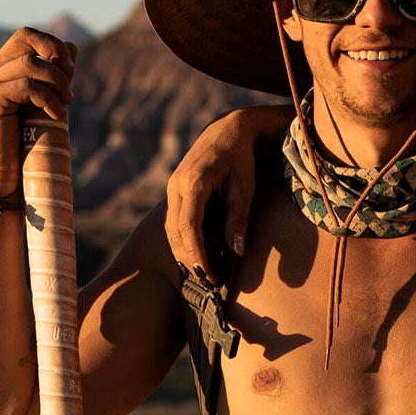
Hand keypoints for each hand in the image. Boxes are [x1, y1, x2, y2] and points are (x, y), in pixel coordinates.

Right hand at [0, 27, 77, 190]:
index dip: (53, 45)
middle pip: (27, 37)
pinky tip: (57, 116)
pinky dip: (48, 99)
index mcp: (1, 66)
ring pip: (31, 63)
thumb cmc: (24, 140)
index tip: (70, 70)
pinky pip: (27, 86)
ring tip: (67, 104)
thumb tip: (72, 46)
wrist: (3, 174)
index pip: (28, 35)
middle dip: (57, 57)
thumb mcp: (44, 100)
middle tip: (69, 87)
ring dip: (57, 82)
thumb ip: (55, 74)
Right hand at [164, 106, 290, 277]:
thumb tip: (237, 250)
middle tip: (207, 284)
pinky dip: (181, 243)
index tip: (208, 276)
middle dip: (189, 260)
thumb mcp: (244, 187)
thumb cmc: (240, 158)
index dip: (196, 255)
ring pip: (171, 230)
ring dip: (183, 255)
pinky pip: (173, 223)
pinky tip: (192, 258)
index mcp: (194, 183)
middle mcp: (177, 185)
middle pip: (176, 232)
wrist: (227, 130)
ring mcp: (172, 188)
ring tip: (201, 276)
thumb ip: (238, 218)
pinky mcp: (174, 191)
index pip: (189, 227)